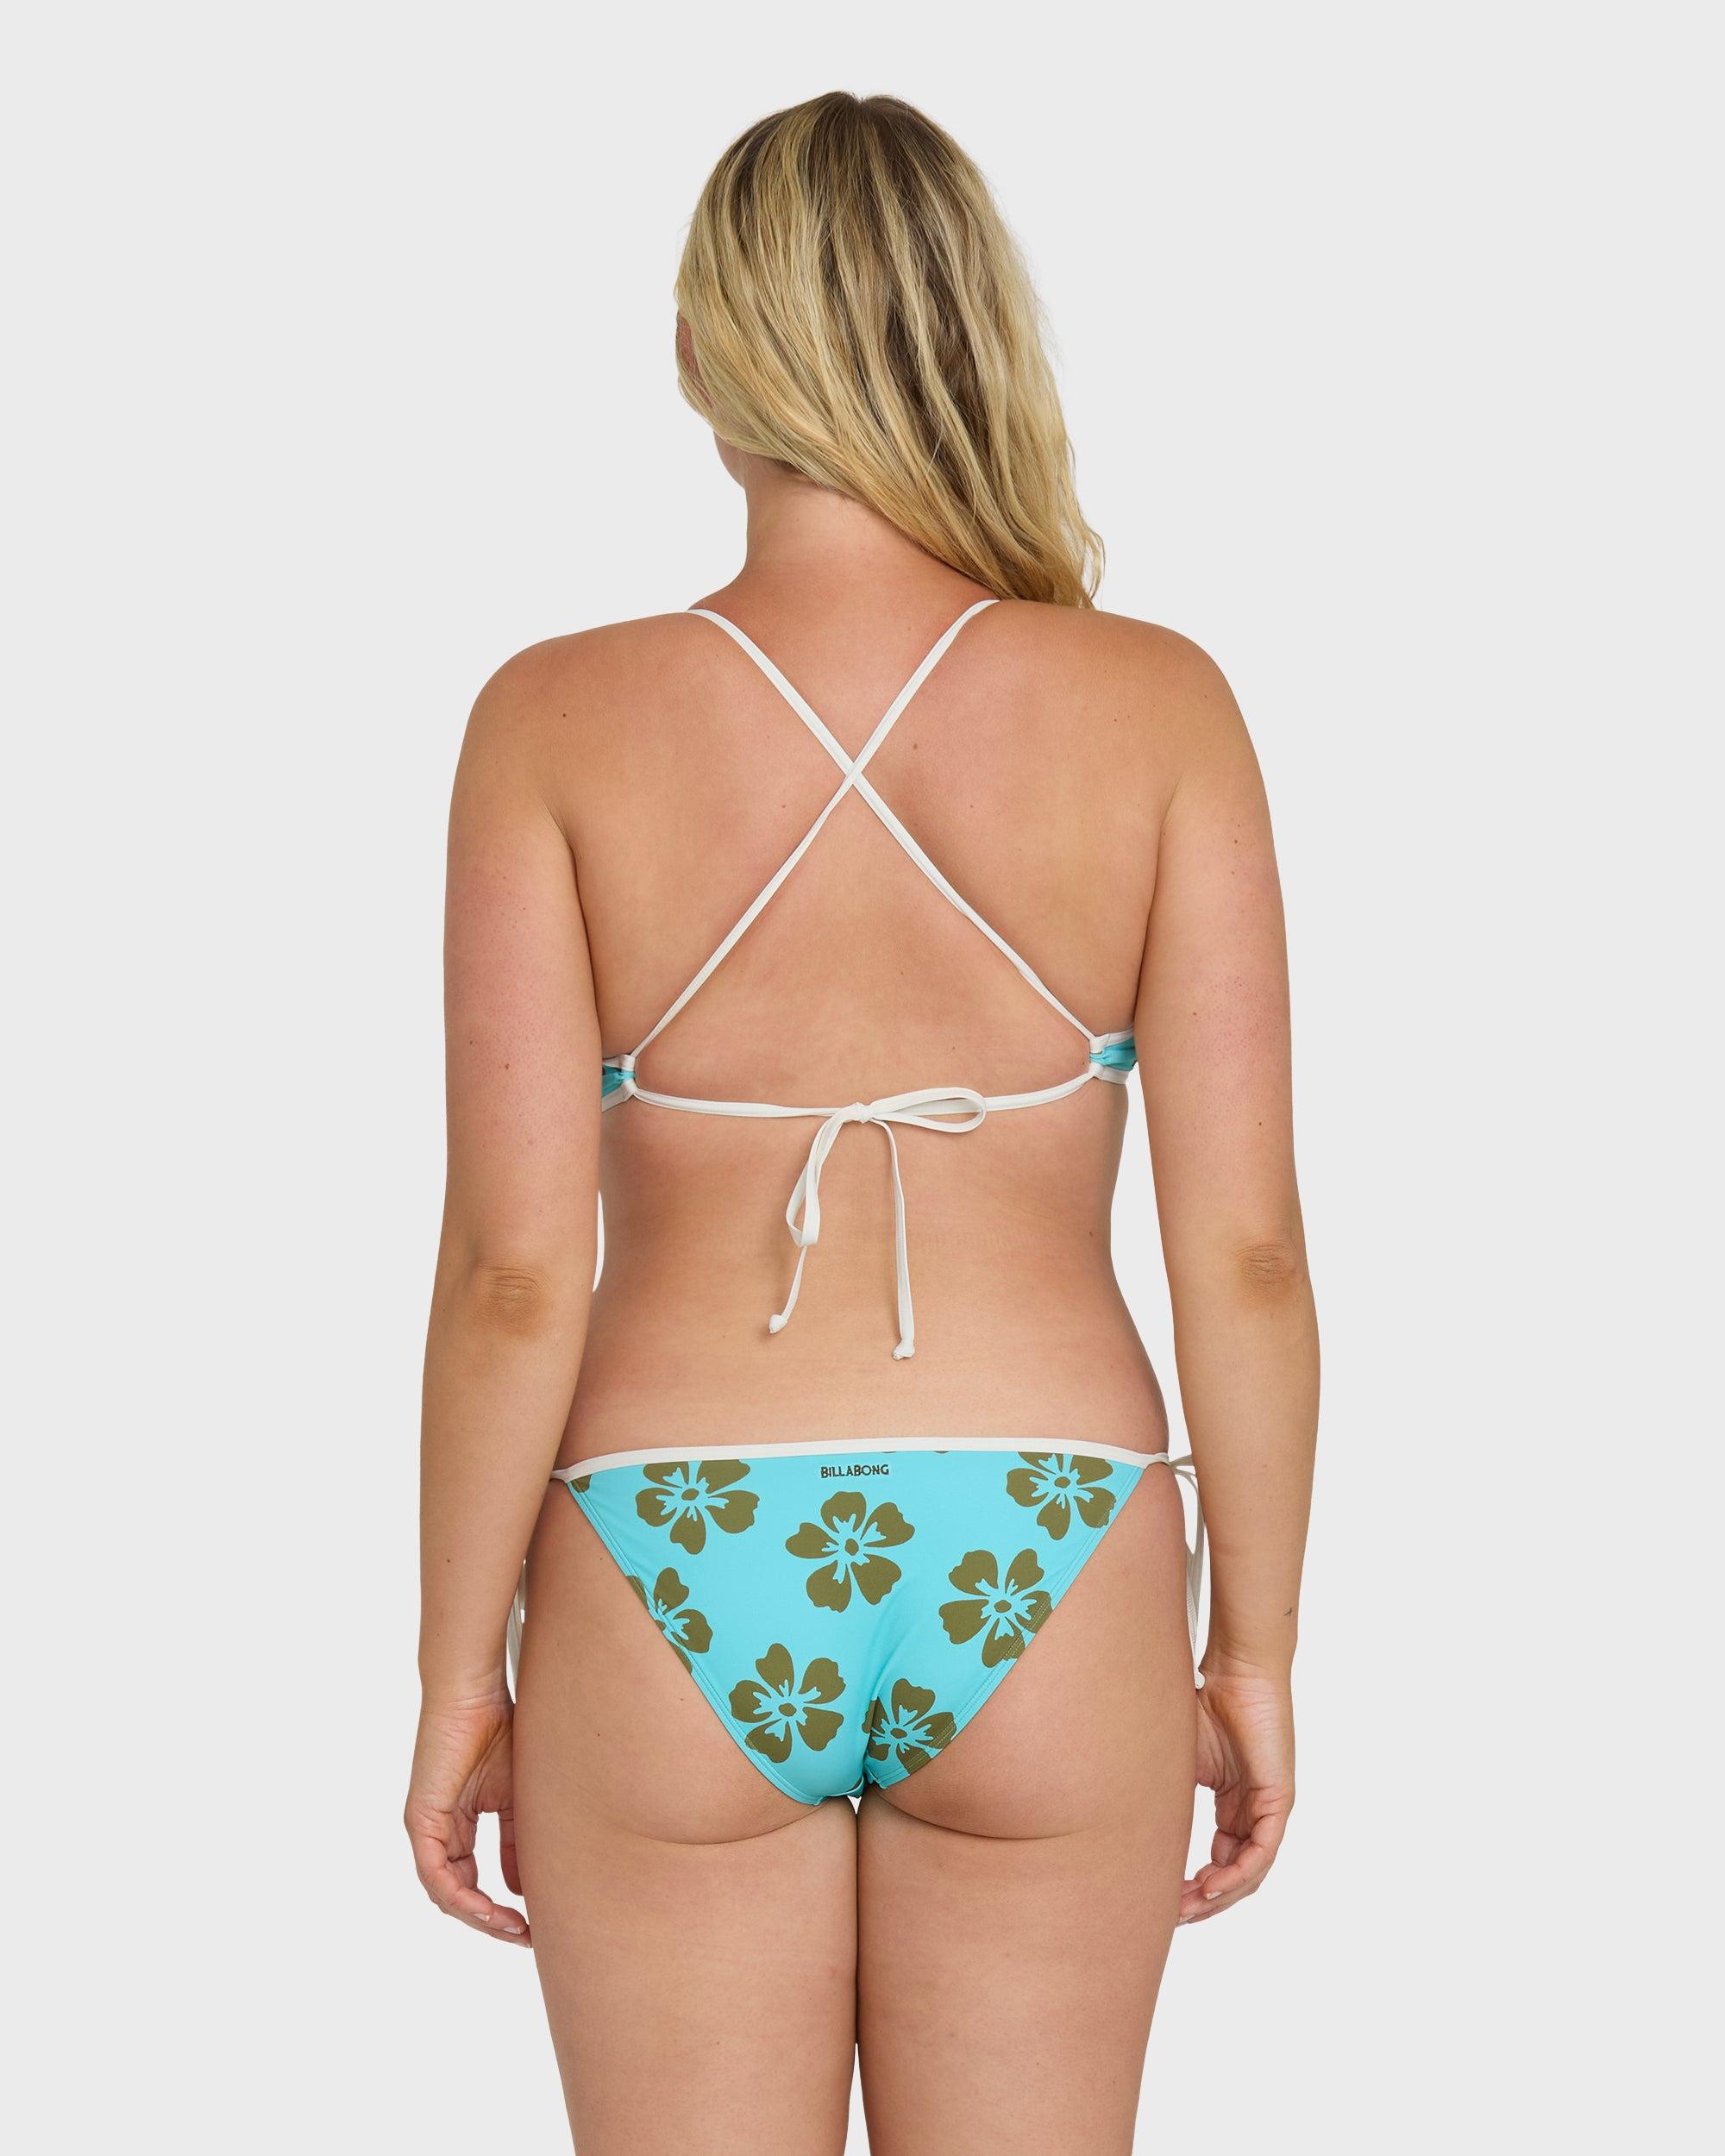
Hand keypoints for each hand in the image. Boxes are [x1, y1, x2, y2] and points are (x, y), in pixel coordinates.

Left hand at [405, 1691, 530, 1945]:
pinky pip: (435, 1875)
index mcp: (456, 1828)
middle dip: (492, 1923)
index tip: (532, 1925)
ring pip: (445, 1894)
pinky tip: (489, 1909)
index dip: (499, 1909)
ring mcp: (426, 1830)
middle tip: (526, 1937)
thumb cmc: (497, 1732)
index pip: (471, 1884)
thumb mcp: (516, 1798)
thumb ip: (515, 1841)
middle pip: (458, 1897)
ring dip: (480, 1917)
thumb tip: (521, 1889)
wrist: (474, 1695)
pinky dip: (461, 1897)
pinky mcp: (420, 1821)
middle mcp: (437, 1834)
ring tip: (514, 1928)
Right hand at [1180, 1660, 1293, 1923]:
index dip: (1195, 1886)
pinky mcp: (1278, 1800)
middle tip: (1174, 1918)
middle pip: (1236, 1876)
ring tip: (1188, 1910)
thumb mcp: (1177, 1762)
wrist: (1235, 1672)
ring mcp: (1269, 1809)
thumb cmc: (1205, 1704)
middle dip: (1205, 1902)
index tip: (1167, 1902)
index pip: (1221, 1862)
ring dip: (1219, 1897)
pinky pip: (1261, 1853)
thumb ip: (1165, 1797)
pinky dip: (1237, 1875)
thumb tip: (1127, 1827)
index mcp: (1235, 1806)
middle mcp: (1255, 1813)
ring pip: (1249, 1872)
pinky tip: (1212, 1888)